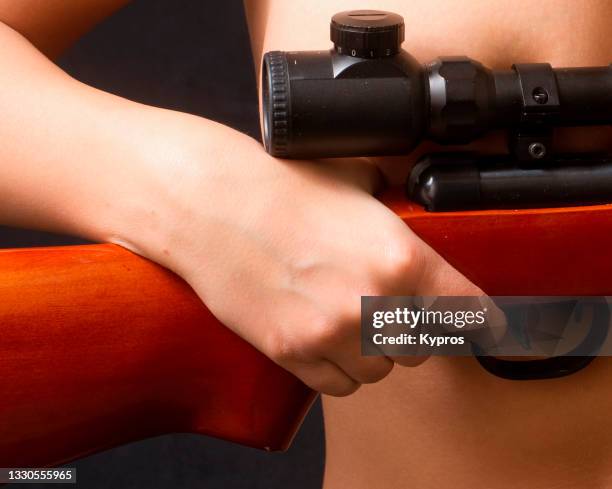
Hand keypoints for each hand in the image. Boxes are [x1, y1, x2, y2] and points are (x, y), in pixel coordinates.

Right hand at [116, 118, 481, 395]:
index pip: (468, 312)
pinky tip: (323, 336)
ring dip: (373, 352)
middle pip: (423, 348)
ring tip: (347, 318)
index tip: (485, 328)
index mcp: (401, 257)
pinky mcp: (292, 352)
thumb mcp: (357, 187)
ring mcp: (331, 333)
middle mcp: (374, 302)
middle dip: (413, 331)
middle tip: (389, 306)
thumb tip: (424, 222)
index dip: (481, 322)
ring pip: (380, 371)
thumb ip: (399, 218)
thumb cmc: (283, 188)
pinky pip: (339, 385)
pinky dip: (339, 367)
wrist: (214, 206)